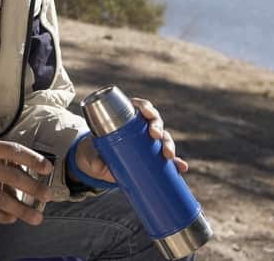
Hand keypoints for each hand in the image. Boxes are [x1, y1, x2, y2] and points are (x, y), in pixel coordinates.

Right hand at [0, 136, 53, 225]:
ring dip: (23, 210)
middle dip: (34, 188)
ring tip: (37, 217)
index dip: (33, 159)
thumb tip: (21, 166)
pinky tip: (12, 219)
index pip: (13, 150)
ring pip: (3, 199)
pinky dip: (3, 217)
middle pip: (13, 177)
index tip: (47, 167)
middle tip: (48, 196)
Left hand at [73, 98, 187, 182]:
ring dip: (169, 144)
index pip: (140, 107)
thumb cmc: (94, 151)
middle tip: (155, 135)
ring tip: (169, 155)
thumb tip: (100, 164)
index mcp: (127, 119)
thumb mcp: (92, 151)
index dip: (145, 108)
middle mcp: (140, 128)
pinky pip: (167, 159)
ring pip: (163, 139)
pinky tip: (181, 167)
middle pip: (155, 121)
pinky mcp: (152, 158)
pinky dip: (176, 163)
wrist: (97, 165)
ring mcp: (147, 143)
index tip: (146, 113)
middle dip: (158, 126)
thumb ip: (94, 157)